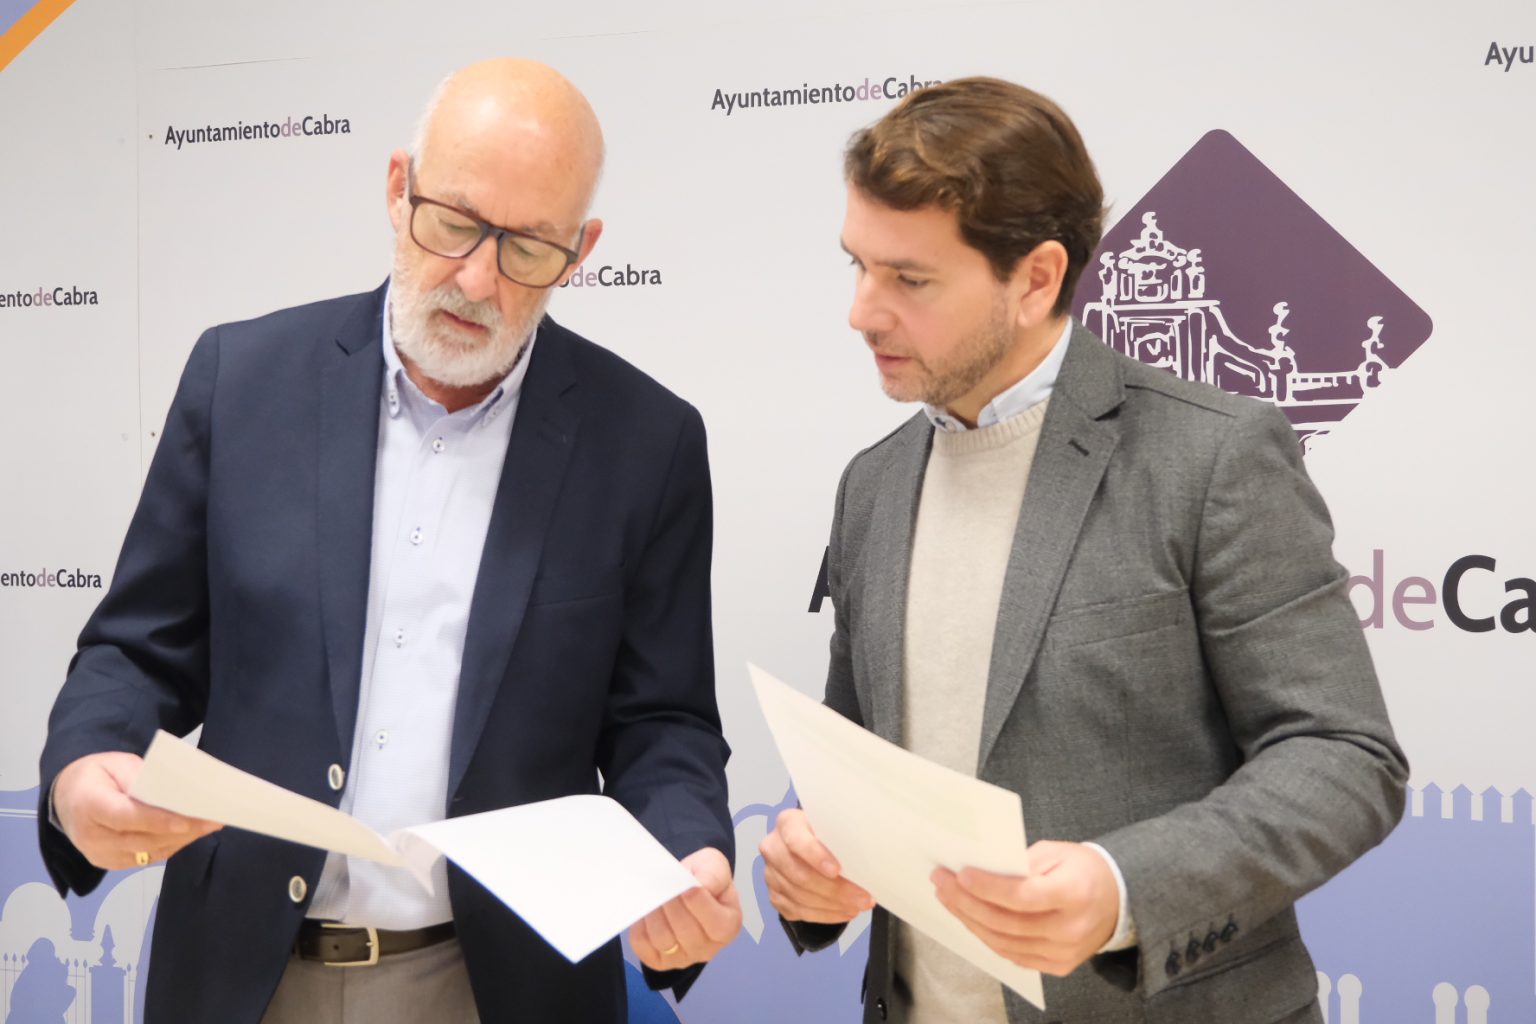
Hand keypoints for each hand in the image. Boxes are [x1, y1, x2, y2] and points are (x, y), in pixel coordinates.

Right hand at [52, 751, 222, 869]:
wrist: (68, 796)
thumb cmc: (98, 774)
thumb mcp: (118, 764)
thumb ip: (143, 778)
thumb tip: (175, 793)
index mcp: (88, 804)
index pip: (126, 817)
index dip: (158, 821)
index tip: (187, 821)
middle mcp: (90, 836)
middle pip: (142, 839)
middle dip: (181, 831)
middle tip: (213, 820)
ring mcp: (98, 854)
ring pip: (147, 853)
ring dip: (181, 841)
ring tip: (209, 826)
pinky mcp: (108, 863)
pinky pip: (144, 859)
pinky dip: (169, 846)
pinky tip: (190, 835)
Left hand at [630, 847, 741, 970]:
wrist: (683, 887)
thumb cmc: (702, 879)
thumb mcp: (715, 866)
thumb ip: (714, 875)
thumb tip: (701, 886)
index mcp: (728, 927)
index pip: (716, 924)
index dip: (699, 904)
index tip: (687, 886)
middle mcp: (708, 949)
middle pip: (686, 931)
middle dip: (673, 904)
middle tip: (666, 886)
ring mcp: (683, 959)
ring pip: (663, 940)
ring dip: (655, 914)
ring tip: (655, 896)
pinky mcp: (659, 961)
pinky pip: (644, 946)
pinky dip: (641, 926)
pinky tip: (647, 912)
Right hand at [760, 807, 872, 923]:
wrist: (808, 844)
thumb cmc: (825, 834)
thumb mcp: (832, 826)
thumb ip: (842, 836)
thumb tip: (871, 856)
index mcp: (787, 823)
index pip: (796, 840)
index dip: (816, 856)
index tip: (838, 870)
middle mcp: (773, 848)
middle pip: (800, 875)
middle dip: (835, 890)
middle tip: (862, 898)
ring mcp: (771, 874)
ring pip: (800, 897)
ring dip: (833, 906)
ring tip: (858, 906)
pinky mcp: (775, 895)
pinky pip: (798, 911)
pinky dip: (824, 915)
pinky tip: (843, 911)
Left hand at [932, 840, 1118, 975]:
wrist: (1118, 900)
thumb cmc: (1083, 870)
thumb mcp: (1057, 852)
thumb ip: (1021, 862)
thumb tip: (980, 869)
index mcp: (1075, 893)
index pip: (1023, 895)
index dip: (988, 887)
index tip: (960, 874)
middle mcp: (1071, 928)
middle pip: (1007, 922)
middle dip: (966, 901)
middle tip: (941, 882)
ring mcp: (1064, 953)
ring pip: (1004, 942)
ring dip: (969, 920)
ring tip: (948, 898)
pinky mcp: (1057, 965)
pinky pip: (1012, 955)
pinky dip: (987, 936)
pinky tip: (969, 918)